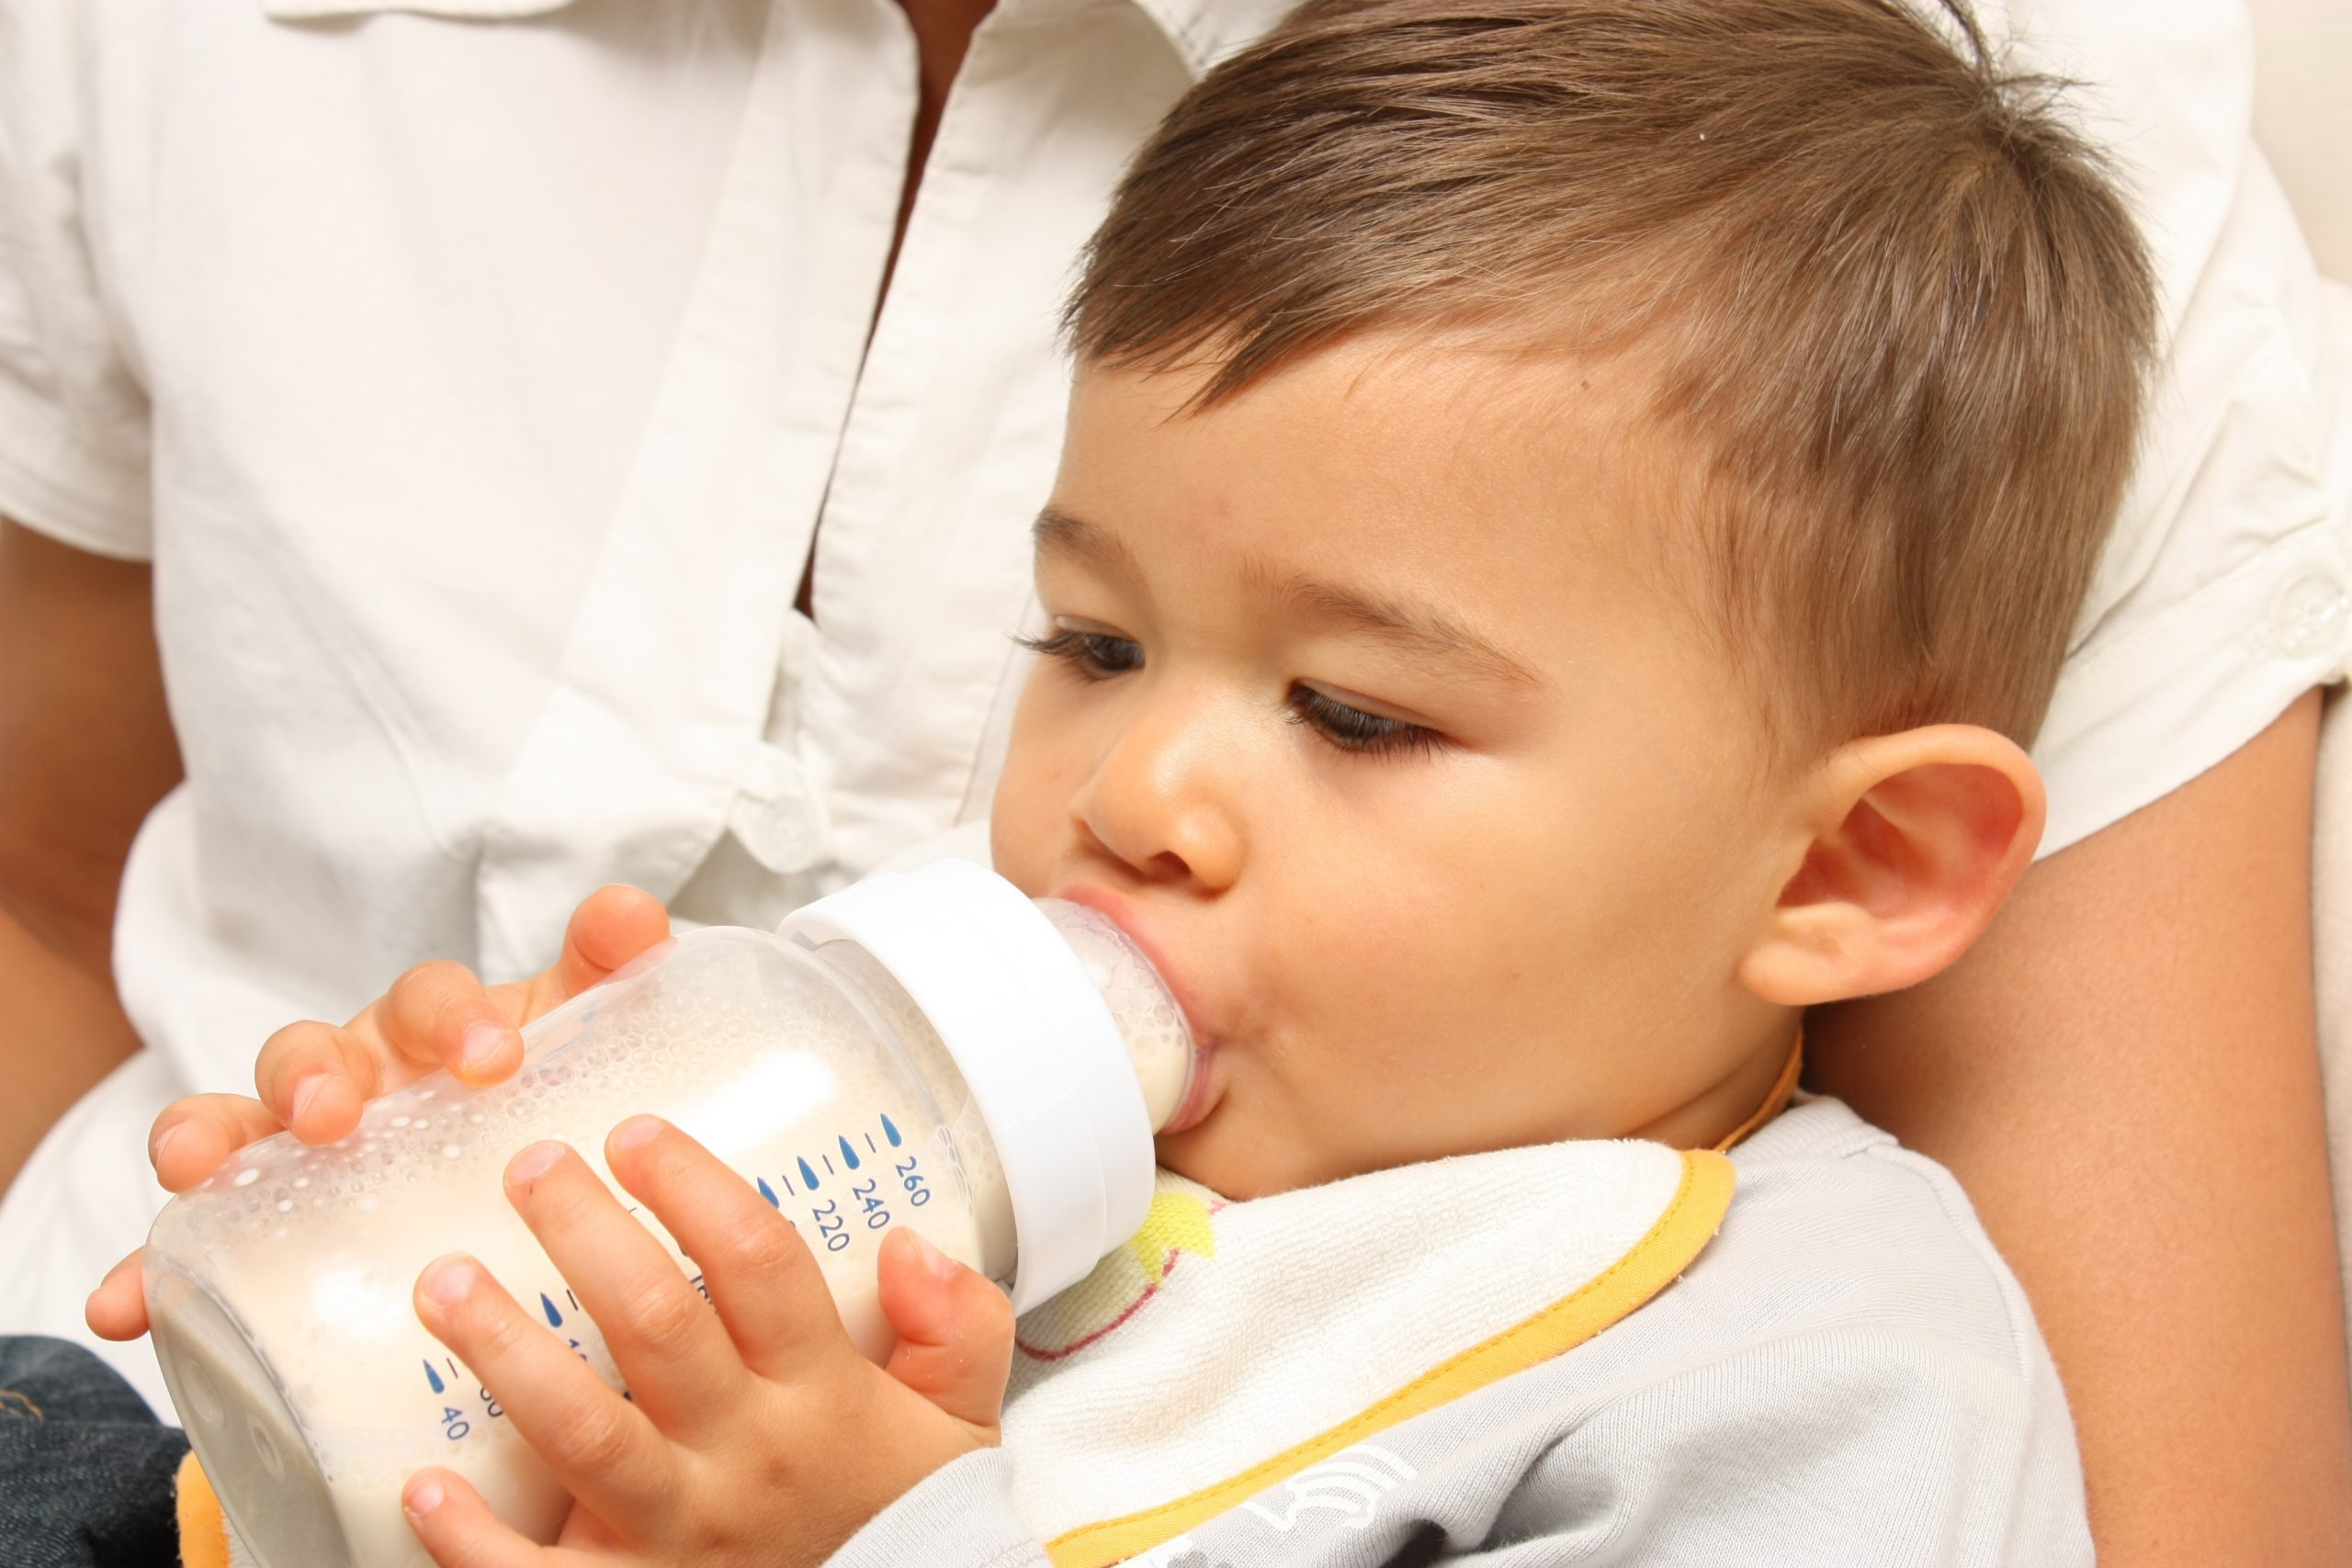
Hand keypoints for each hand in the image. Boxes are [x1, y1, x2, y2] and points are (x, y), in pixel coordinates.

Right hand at [85, 886, 673, 1339]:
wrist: (511, 1164)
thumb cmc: (536, 1086)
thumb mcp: (581, 1034)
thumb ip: (610, 973)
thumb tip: (635, 916)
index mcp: (430, 1031)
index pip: (428, 1000)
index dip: (452, 1018)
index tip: (491, 1058)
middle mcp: (354, 1077)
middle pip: (307, 1055)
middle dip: (309, 1075)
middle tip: (334, 1112)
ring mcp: (295, 1150)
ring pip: (228, 1128)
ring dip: (201, 1141)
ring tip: (191, 1173)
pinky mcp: (258, 1226)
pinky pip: (193, 1247)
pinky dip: (148, 1270)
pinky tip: (123, 1305)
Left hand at [401, 1117, 1011, 1567]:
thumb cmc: (903, 1522)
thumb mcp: (960, 1425)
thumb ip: (961, 1327)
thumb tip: (911, 1242)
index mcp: (820, 1393)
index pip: (759, 1265)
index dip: (694, 1189)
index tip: (635, 1132)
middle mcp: (744, 1455)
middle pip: (656, 1326)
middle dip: (584, 1233)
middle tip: (529, 1165)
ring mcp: (678, 1534)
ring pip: (581, 1432)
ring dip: (505, 1352)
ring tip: (444, 1281)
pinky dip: (472, 1538)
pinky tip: (422, 1484)